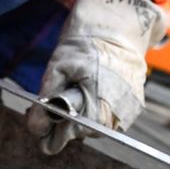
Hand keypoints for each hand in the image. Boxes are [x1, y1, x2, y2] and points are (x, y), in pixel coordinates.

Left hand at [25, 0, 164, 154]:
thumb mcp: (58, 68)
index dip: (46, 129)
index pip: (64, 134)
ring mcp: (125, 115)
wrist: (118, 33)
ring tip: (76, 93)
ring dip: (78, 119)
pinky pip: (105, 122)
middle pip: (76, 134)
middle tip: (53, 101)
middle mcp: (112, 115)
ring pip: (90, 130)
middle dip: (60, 123)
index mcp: (93, 104)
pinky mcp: (133, 112)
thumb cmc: (85, 48)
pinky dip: (94, 113)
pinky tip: (91, 94)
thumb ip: (46, 99)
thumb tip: (36, 126)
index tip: (36, 121)